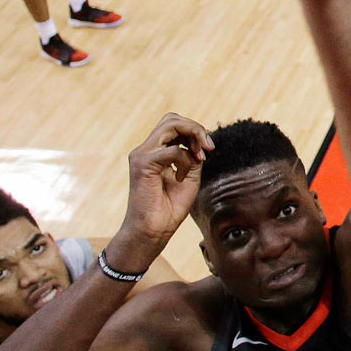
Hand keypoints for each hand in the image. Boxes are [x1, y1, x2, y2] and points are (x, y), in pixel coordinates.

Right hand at [114, 114, 214, 269]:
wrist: (153, 232)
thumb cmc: (169, 208)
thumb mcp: (189, 177)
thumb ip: (193, 157)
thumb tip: (202, 142)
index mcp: (155, 152)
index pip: (174, 125)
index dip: (194, 130)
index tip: (208, 149)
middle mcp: (145, 149)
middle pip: (172, 118)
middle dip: (195, 128)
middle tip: (207, 148)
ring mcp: (142, 155)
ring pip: (170, 125)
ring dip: (193, 136)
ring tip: (200, 156)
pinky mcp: (142, 164)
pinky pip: (172, 150)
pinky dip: (185, 160)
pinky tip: (181, 177)